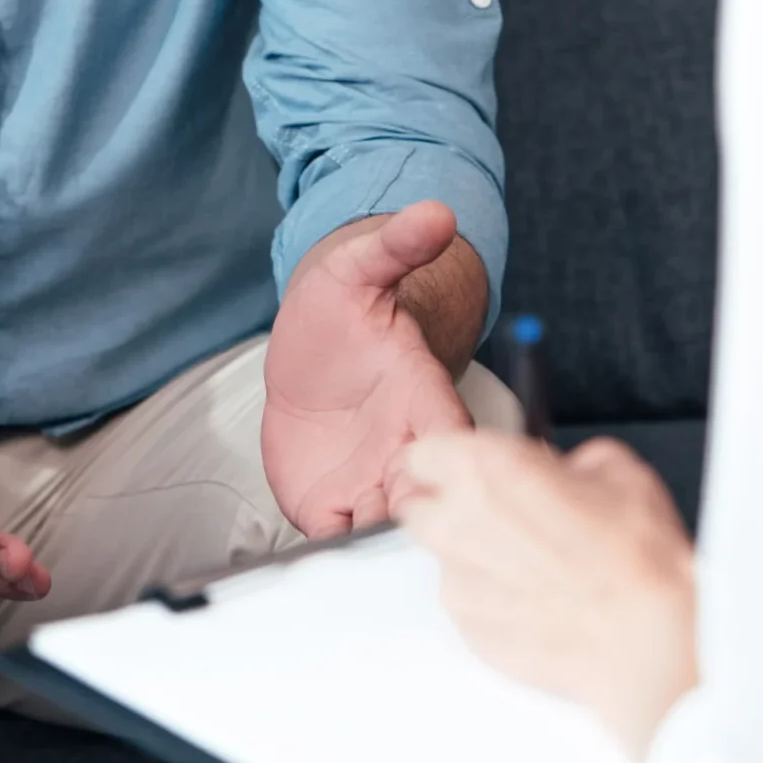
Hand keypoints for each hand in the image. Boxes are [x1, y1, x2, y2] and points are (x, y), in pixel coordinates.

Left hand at [262, 201, 473, 538]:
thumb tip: (436, 212)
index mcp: (424, 399)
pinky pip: (339, 539)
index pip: (453, 442)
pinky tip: (314, 551)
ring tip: (347, 538)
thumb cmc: (341, 311)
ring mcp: (369, 482)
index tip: (412, 469)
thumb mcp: (358, 270)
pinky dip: (332, 550)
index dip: (441, 464)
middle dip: (410, 519)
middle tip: (376, 515)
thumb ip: (396, 247)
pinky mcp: (330, 503)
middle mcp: (405, 449)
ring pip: (386, 532)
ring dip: (372, 543)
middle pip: (427, 502)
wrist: (308, 353)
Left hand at [395, 429, 695, 761]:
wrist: (649, 644)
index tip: (461, 466)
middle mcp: (461, 524)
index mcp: (488, 470)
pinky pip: (468, 606)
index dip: (446, 459)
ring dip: (473, 558)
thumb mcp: (615, 469)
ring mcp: (461, 585)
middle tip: (497, 515)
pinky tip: (538, 602)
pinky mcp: (471, 633)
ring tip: (531, 566)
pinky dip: (492, 602)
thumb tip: (563, 472)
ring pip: (445, 560)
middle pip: (420, 509)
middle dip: (449, 509)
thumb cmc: (636, 561)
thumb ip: (568, 461)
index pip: (424, 453)